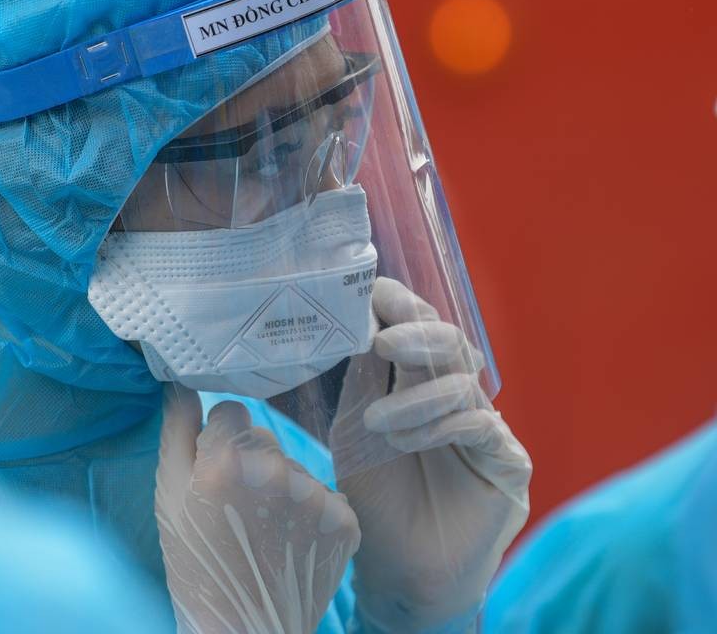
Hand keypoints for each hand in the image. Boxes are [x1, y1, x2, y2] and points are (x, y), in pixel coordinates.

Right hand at [157, 383, 359, 633]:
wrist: (243, 630)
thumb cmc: (196, 562)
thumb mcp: (169, 496)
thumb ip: (175, 432)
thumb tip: (181, 381)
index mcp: (226, 459)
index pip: (230, 410)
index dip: (218, 440)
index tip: (213, 472)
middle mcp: (275, 470)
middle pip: (264, 436)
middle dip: (250, 461)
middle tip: (237, 508)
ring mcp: (316, 496)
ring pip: (294, 466)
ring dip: (282, 488)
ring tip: (265, 531)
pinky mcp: (346, 521)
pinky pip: (325, 494)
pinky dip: (312, 514)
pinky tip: (293, 541)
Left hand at [330, 278, 530, 632]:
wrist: (396, 569)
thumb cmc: (374, 497)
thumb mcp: (354, 428)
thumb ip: (361, 379)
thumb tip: (357, 317)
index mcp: (419, 382)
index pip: (420, 329)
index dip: (403, 306)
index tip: (375, 292)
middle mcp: (456, 397)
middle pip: (449, 343)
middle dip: (416, 333)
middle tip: (382, 341)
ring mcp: (486, 427)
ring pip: (463, 382)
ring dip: (416, 397)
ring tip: (378, 424)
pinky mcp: (508, 462)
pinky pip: (481, 425)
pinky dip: (441, 425)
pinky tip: (408, 441)